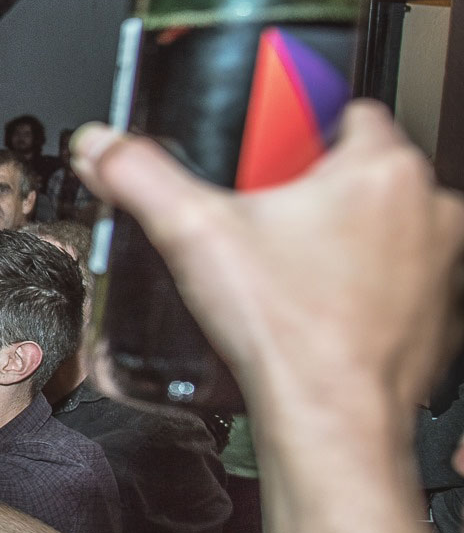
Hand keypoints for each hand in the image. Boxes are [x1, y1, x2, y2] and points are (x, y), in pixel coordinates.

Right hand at [72, 103, 463, 412]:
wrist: (331, 421)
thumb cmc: (290, 335)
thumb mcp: (193, 235)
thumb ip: (139, 177)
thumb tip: (103, 146)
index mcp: (382, 170)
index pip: (346, 111)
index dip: (295, 133)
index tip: (263, 163)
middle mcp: (429, 209)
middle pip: (358, 171)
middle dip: (309, 191)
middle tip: (259, 224)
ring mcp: (441, 264)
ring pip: (380, 225)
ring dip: (339, 237)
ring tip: (283, 270)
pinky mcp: (438, 311)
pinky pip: (396, 277)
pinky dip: (361, 285)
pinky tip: (312, 305)